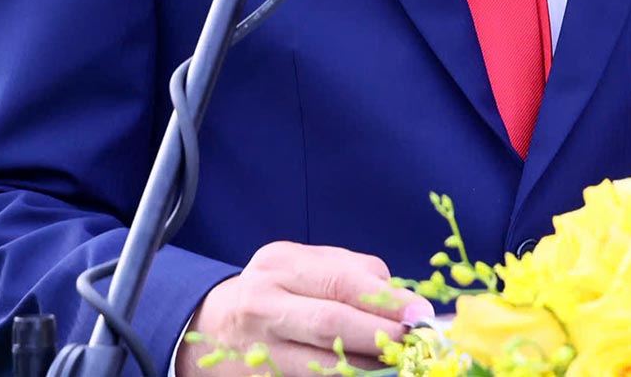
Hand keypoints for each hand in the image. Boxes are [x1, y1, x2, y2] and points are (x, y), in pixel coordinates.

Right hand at [174, 242, 430, 376]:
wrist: (210, 326)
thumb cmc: (277, 290)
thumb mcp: (306, 266)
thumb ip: (353, 274)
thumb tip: (404, 301)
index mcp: (281, 264)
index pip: (341, 282)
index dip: (386, 300)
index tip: (420, 314)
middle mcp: (263, 303)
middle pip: (331, 323)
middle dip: (380, 335)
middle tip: (413, 341)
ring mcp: (258, 347)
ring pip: (323, 363)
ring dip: (367, 364)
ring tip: (395, 360)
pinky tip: (364, 373)